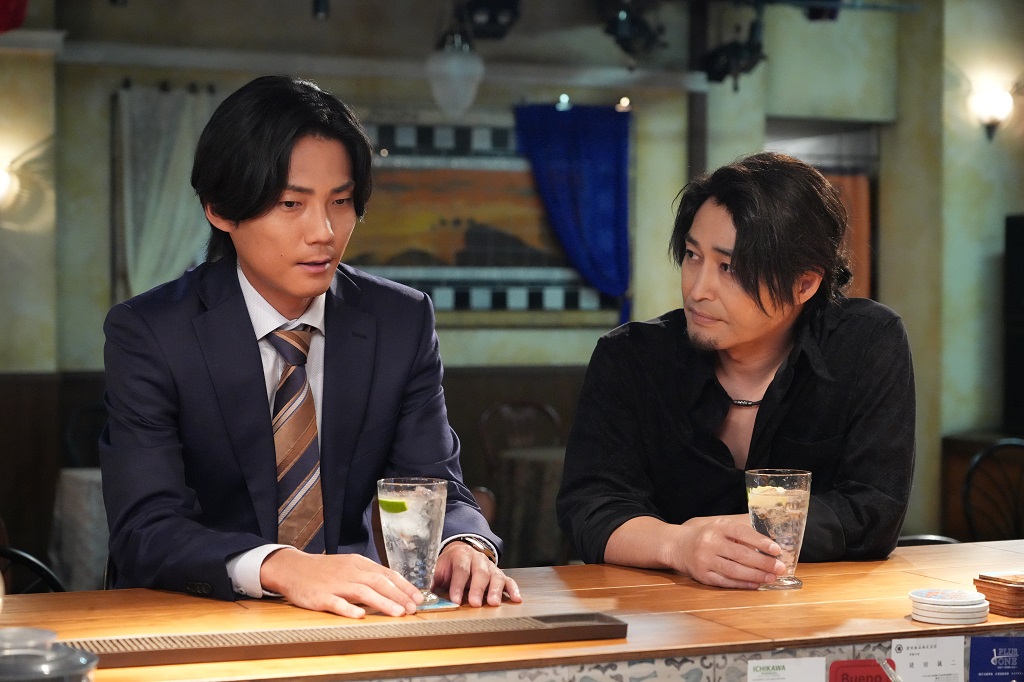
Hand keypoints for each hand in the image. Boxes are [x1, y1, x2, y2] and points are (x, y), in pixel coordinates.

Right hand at [260, 548, 422, 617]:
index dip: (404, 586)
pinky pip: (336, 603)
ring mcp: (335, 584)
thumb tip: (394, 587)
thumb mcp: (350, 566)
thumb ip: (369, 575)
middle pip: (379, 582)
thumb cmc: (325, 570)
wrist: (294, 568)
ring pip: (362, 592)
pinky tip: (360, 615)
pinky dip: (349, 609)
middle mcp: (350, 572)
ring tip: (397, 613)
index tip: (419, 597)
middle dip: (399, 595)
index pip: (387, 574)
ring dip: (382, 602)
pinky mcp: (320, 596)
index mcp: (359, 564)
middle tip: (413, 608)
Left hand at [433, 541, 521, 606]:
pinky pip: (509, 581)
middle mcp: (478, 559)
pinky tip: (516, 599)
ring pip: (495, 576)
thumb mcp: (437, 569)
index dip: (458, 585)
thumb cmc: (449, 566)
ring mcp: (491, 567)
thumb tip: (419, 597)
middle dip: (477, 588)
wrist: (462, 551)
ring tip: (493, 603)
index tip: (455, 600)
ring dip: (495, 590)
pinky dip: (513, 590)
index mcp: (460, 556)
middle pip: (480, 572)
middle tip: (474, 603)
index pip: (460, 569)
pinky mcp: (500, 574)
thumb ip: (431, 582)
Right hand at [671, 514, 785, 588]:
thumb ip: (741, 532)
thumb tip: (770, 544)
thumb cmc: (707, 536)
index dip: (760, 542)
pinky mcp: (703, 575)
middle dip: (763, 562)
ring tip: (772, 577)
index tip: (776, 549)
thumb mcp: (720, 526)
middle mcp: (710, 543)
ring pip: (734, 570)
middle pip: (740, 554)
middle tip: (780, 568)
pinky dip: (743, 583)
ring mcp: (705, 560)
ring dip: (756, 575)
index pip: (742, 533)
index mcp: (717, 527)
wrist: (679, 545)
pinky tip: (756, 584)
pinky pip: (726, 581)